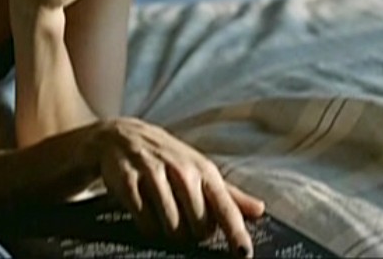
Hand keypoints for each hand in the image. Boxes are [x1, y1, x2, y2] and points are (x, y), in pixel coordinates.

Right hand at [86, 118, 265, 256]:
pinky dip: (148, 227)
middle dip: (194, 235)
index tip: (243, 254)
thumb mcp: (200, 169)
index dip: (235, 233)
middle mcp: (181, 171)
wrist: (122, 135)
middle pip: (198, 225)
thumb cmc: (168, 157)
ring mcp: (154, 175)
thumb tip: (260, 210)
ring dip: (170, 233)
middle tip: (186, 224)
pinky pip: (145, 222)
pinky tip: (146, 215)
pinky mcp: (128, 182)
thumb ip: (229, 193)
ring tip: (166, 220)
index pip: (224, 207)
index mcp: (203, 171)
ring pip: (172, 226)